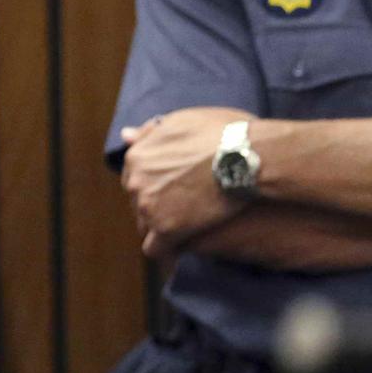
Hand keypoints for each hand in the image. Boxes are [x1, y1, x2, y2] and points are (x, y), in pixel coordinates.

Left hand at [121, 107, 251, 259]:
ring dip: (161, 227)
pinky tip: (180, 248)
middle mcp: (135, 182)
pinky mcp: (166, 230)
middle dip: (156, 205)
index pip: (134, 178)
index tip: (174, 187)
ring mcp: (148, 207)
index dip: (154, 183)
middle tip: (184, 207)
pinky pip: (155, 249)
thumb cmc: (221, 134)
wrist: (245, 156)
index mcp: (137, 156)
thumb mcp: (181, 121)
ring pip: (145, 225)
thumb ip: (151, 132)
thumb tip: (126, 136)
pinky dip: (166, 251)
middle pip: (138, 202)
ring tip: (187, 227)